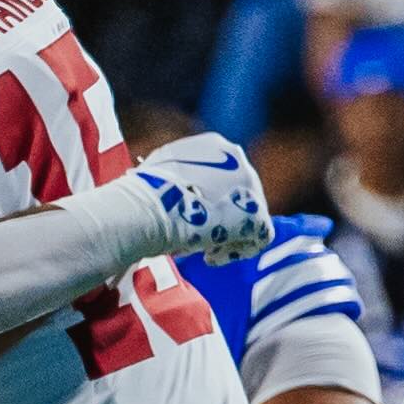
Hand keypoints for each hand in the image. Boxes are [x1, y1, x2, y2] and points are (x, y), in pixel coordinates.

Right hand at [128, 131, 273, 261]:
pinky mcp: (256, 212)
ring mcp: (249, 184)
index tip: (193, 218)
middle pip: (239, 195)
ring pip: (250, 215)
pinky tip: (212, 257)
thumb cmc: (144, 196)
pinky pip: (259, 235)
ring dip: (230, 235)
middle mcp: (235, 158)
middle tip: (202, 239)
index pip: (223, 176)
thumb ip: (177, 182)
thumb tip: (175, 198)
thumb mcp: (159, 177)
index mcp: (214, 146)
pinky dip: (237, 250)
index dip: (210, 201)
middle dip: (222, 219)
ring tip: (206, 251)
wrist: (149, 206)